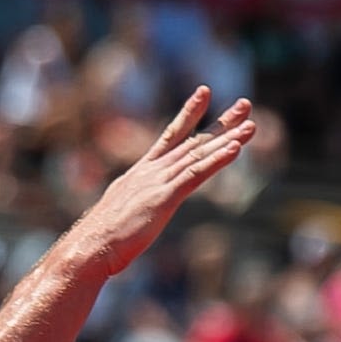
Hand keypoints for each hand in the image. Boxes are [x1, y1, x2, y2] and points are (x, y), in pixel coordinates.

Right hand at [67, 88, 255, 276]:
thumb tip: (136, 212)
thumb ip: (133, 207)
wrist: (89, 248)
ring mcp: (158, 182)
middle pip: (192, 140)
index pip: (170, 137)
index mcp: (140, 173)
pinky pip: (196, 174)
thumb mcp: (120, 216)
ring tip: (251, 124)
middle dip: (220, 122)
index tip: (204, 93)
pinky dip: (216, 160)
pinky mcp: (164, 198)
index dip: (189, 114)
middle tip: (245, 104)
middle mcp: (151, 171)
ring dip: (228, 138)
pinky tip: (235, 149)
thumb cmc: (100, 241)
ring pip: (198, 154)